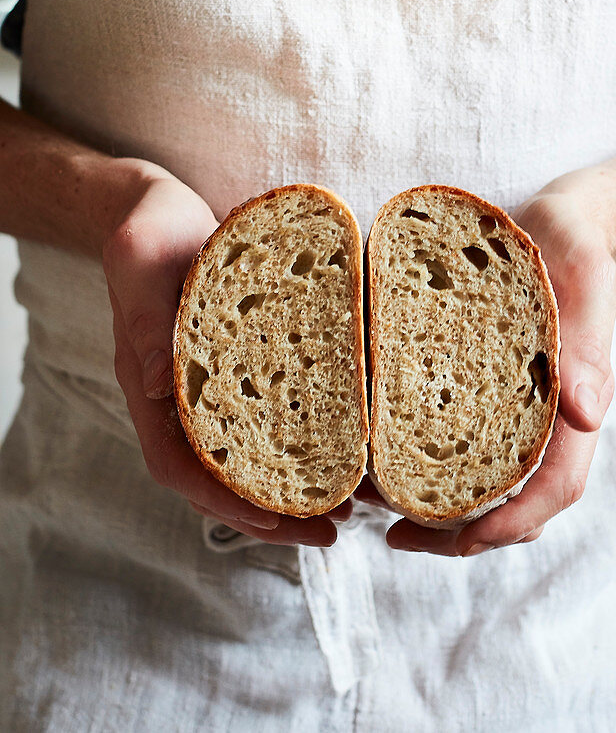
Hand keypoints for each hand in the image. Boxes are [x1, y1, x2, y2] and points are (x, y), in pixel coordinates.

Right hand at [103, 166, 350, 547]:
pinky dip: (304, 436)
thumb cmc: (147, 231)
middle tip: (332, 528)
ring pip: (249, 455)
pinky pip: (271, 413)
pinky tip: (347, 441)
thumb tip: (154, 386)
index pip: (177, 465)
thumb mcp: (140, 260)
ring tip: (352, 502)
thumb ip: (147, 318)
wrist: (159, 208)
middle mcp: (178, 398)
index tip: (272, 520)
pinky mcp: (240, 366)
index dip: (221, 500)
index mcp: (148, 385)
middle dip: (272, 512)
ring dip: (294, 483)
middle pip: (218, 478)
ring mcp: (209, 386)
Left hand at [368, 185, 615, 555]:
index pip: (555, 484)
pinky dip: (421, 454)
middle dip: (458, 531)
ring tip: (373, 503)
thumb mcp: (585, 274)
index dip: (513, 521)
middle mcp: (544, 413)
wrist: (560, 219)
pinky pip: (456, 434)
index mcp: (575, 400)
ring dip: (433, 500)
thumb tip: (588, 414)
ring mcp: (514, 402)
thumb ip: (588, 338)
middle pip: (513, 497)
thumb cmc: (573, 243)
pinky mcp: (484, 383)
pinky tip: (379, 449)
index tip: (461, 542)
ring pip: (482, 476)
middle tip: (395, 537)